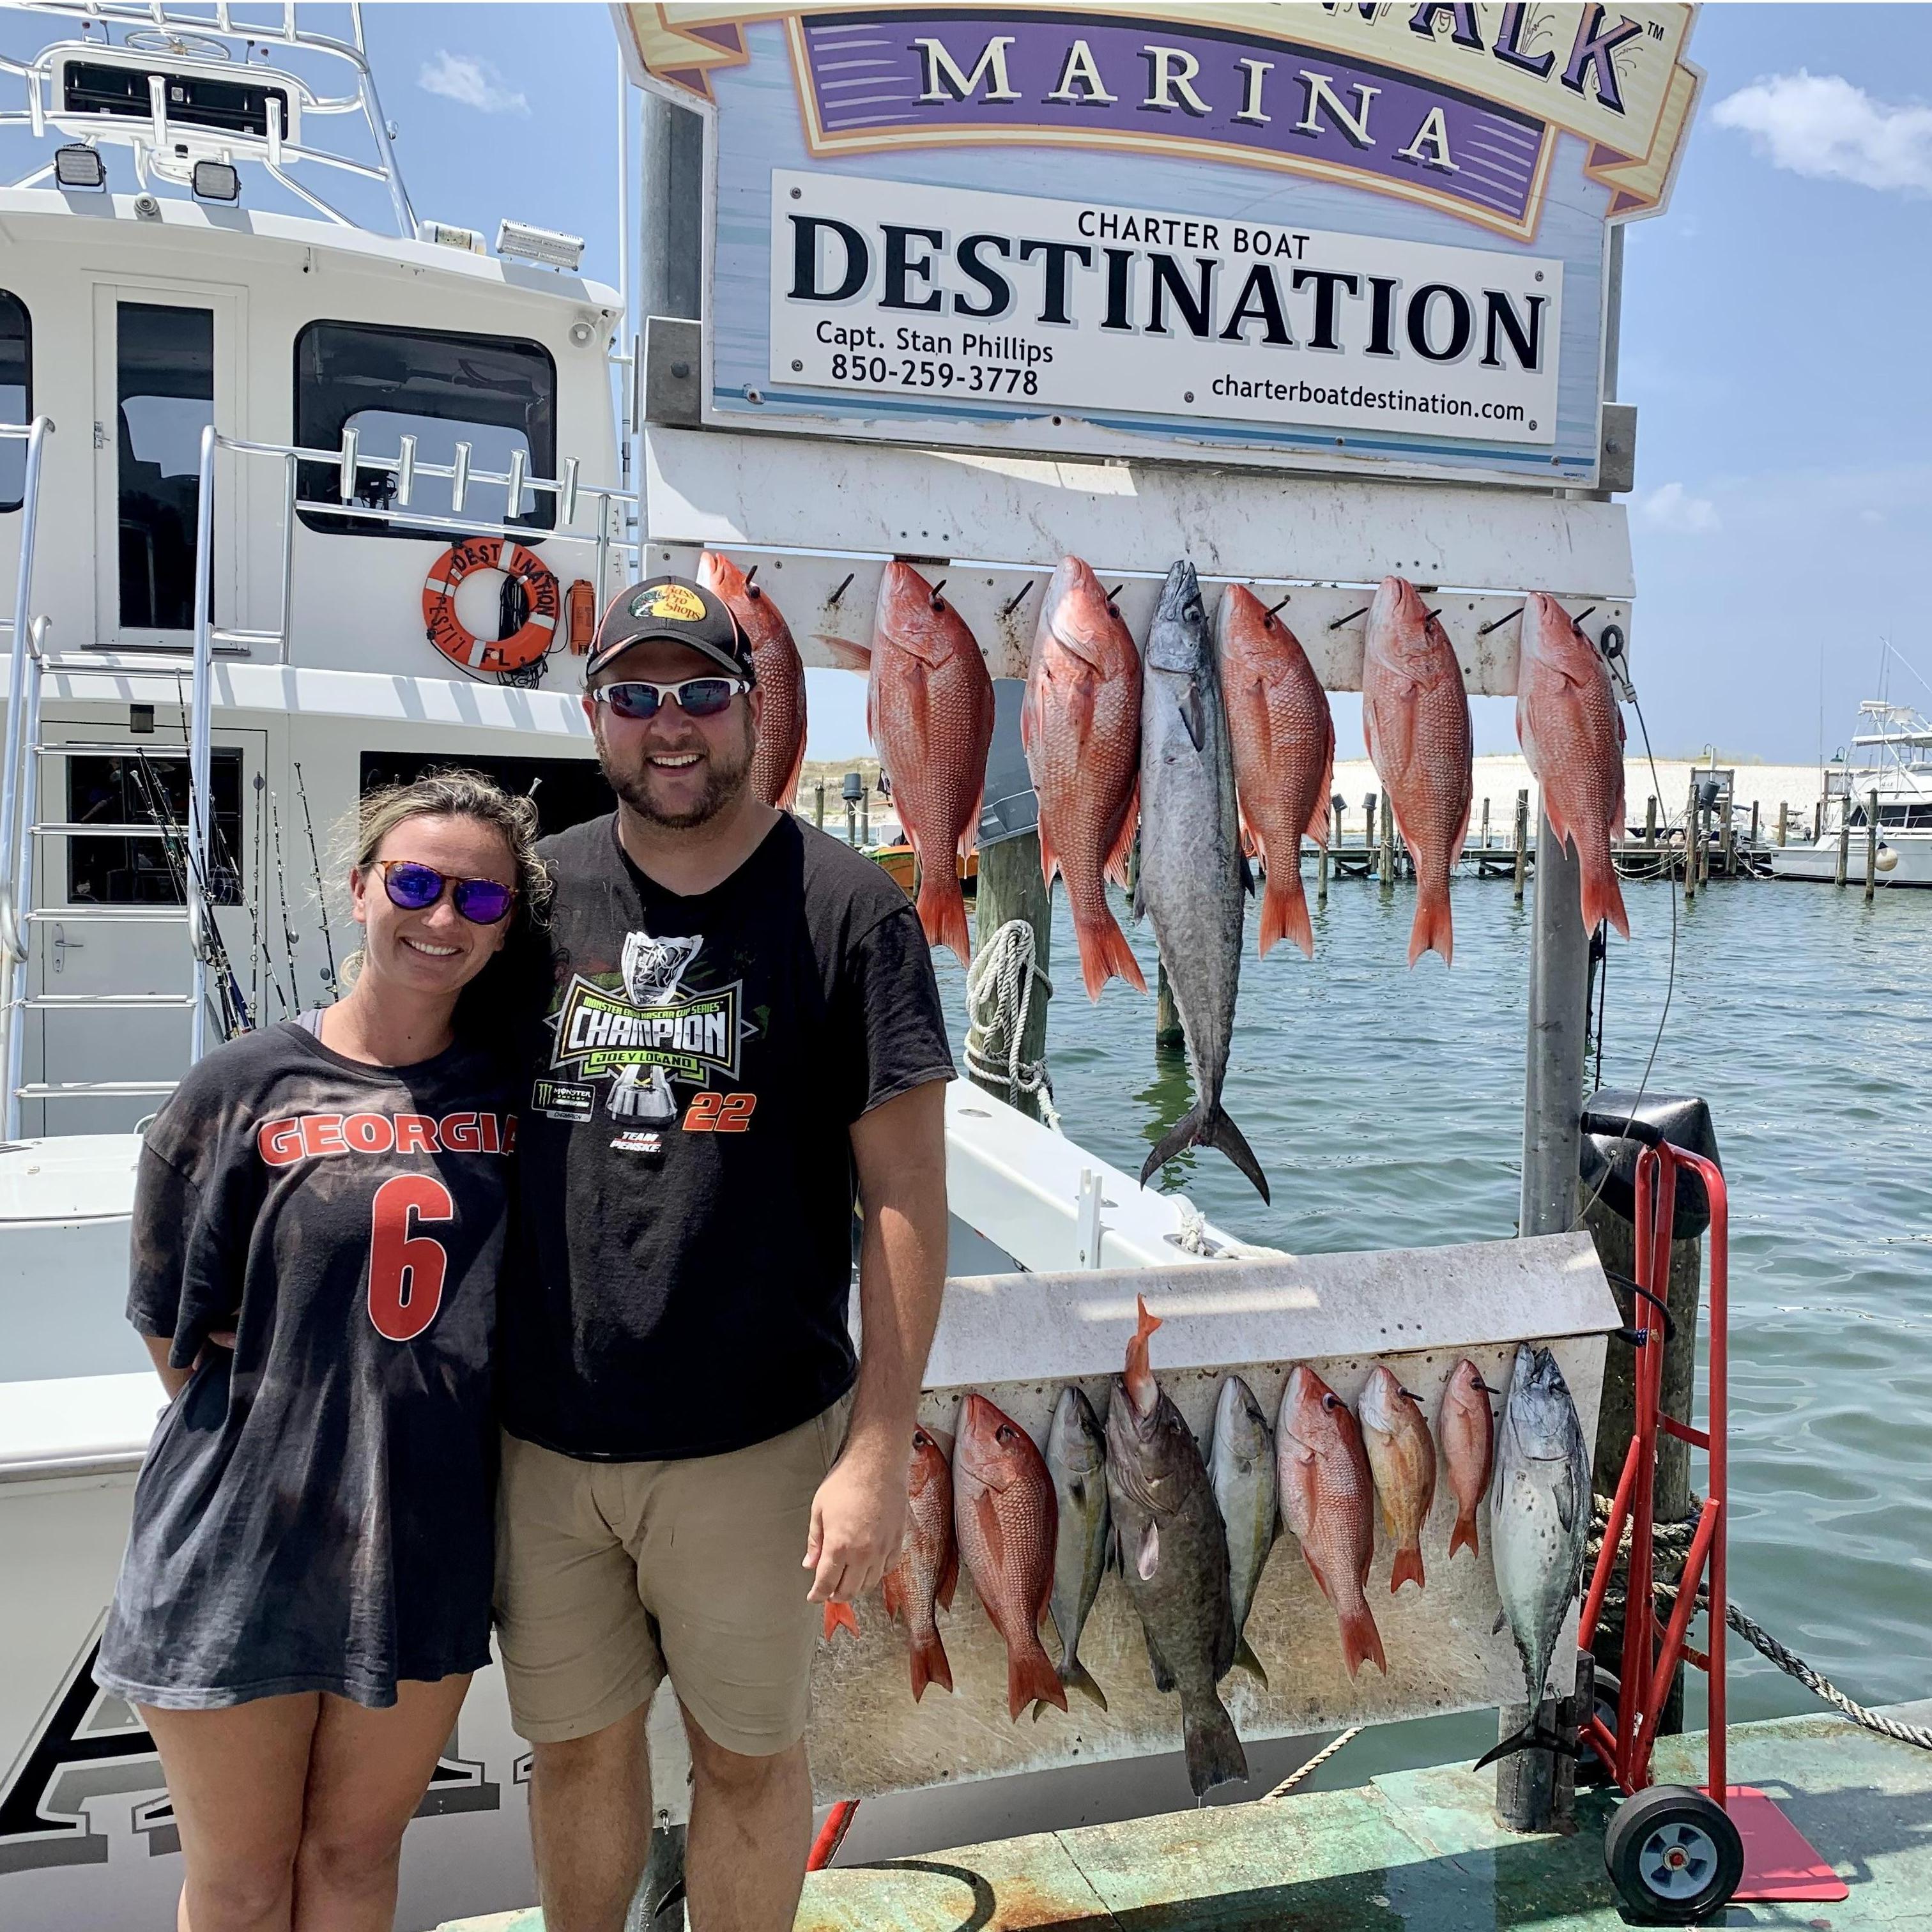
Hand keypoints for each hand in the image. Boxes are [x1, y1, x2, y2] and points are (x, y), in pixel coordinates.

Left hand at [802, 1437, 906, 1607]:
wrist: (878, 1463)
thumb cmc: (846, 1481)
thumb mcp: (819, 1509)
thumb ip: (815, 1541)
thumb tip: (809, 1564)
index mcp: (840, 1545)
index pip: (827, 1583)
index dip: (818, 1594)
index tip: (813, 1597)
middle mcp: (863, 1553)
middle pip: (849, 1590)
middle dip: (835, 1595)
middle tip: (828, 1591)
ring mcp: (883, 1548)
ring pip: (870, 1584)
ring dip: (856, 1588)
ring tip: (847, 1582)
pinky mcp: (898, 1541)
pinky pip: (888, 1569)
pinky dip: (876, 1574)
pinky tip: (868, 1569)